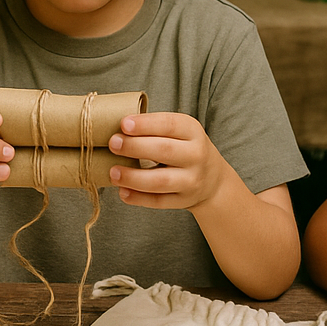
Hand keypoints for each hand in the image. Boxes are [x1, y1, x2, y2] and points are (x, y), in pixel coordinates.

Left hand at [108, 112, 224, 209]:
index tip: (123, 124)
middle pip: (164, 150)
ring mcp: (191, 180)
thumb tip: (118, 129)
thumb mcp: (180, 131)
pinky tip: (122, 191)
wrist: (213, 179)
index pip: (169, 125)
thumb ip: (155, 128)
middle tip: (113, 144)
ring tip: (113, 172)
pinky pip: (158, 201)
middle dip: (135, 147)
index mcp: (193, 131)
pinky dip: (138, 198)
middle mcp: (196, 155)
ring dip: (133, 177)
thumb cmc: (185, 148)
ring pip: (160, 181)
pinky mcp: (183, 200)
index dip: (145, 124)